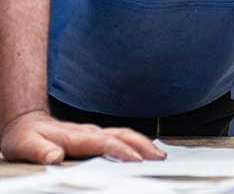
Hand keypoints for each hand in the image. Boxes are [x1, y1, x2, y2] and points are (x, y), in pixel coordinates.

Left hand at [0, 109, 164, 163]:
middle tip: (159, 158)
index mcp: (76, 136)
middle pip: (123, 135)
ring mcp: (94, 133)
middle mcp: (89, 132)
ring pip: (125, 134)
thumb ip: (39, 151)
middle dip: (143, 145)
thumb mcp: (24, 145)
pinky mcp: (95, 136)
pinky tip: (144, 150)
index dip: (122, 151)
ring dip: (143, 143)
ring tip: (158, 155)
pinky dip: (136, 142)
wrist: (25, 123)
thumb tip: (55, 157)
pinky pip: (120, 137)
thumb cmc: (25, 136)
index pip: (105, 143)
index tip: (136, 160)